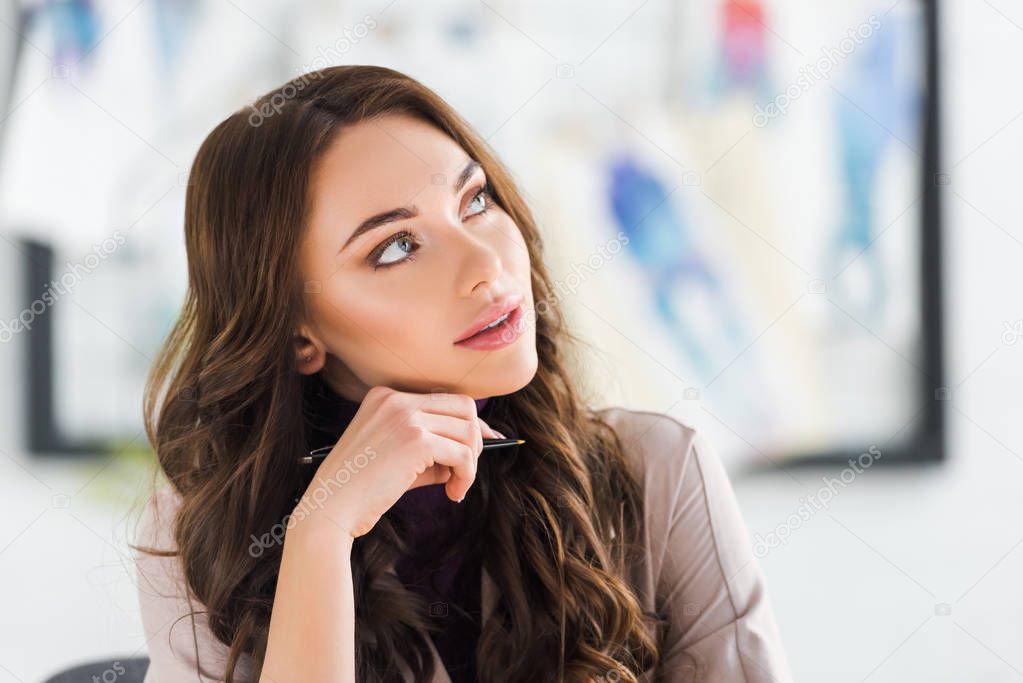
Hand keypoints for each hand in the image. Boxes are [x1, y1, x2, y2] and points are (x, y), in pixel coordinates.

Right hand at [294, 385, 502, 538]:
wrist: (330, 509)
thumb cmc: (362, 490)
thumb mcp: (397, 458)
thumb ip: (432, 446)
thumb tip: (475, 447)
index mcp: (385, 396)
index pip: (444, 399)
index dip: (468, 424)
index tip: (479, 446)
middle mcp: (396, 398)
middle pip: (464, 406)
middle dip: (474, 440)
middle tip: (464, 472)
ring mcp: (405, 416)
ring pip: (468, 430)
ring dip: (470, 463)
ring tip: (455, 487)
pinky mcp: (416, 440)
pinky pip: (463, 454)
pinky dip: (466, 475)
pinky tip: (453, 493)